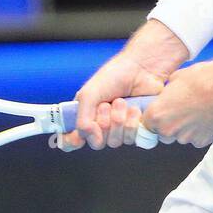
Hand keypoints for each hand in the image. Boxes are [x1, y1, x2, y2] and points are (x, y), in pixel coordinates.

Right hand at [57, 23, 187, 150]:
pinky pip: (132, 139)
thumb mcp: (89, 94)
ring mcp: (119, 128)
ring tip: (121, 102)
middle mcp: (101, 125)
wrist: (142, 69)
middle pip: (97, 143)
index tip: (77, 138)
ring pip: (114, 142)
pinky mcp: (136, 128)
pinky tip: (133, 109)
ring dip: (118, 121)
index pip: (71, 140)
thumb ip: (82, 118)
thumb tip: (86, 135)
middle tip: (106, 105)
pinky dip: (131, 123)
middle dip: (103, 123)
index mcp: (84, 116)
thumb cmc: (114, 75)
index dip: (72, 142)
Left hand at [142, 53, 212, 147]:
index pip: (147, 125)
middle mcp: (169, 129)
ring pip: (181, 137)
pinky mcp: (202, 141)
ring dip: (187, 128)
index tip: (162, 113)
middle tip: (183, 110)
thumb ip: (167, 93)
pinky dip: (201, 131)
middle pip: (163, 134)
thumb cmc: (203, 80)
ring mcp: (186, 138)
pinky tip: (207, 117)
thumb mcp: (176, 78)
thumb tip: (169, 95)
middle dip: (171, 125)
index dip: (155, 118)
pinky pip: (197, 139)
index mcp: (157, 114)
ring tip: (198, 111)